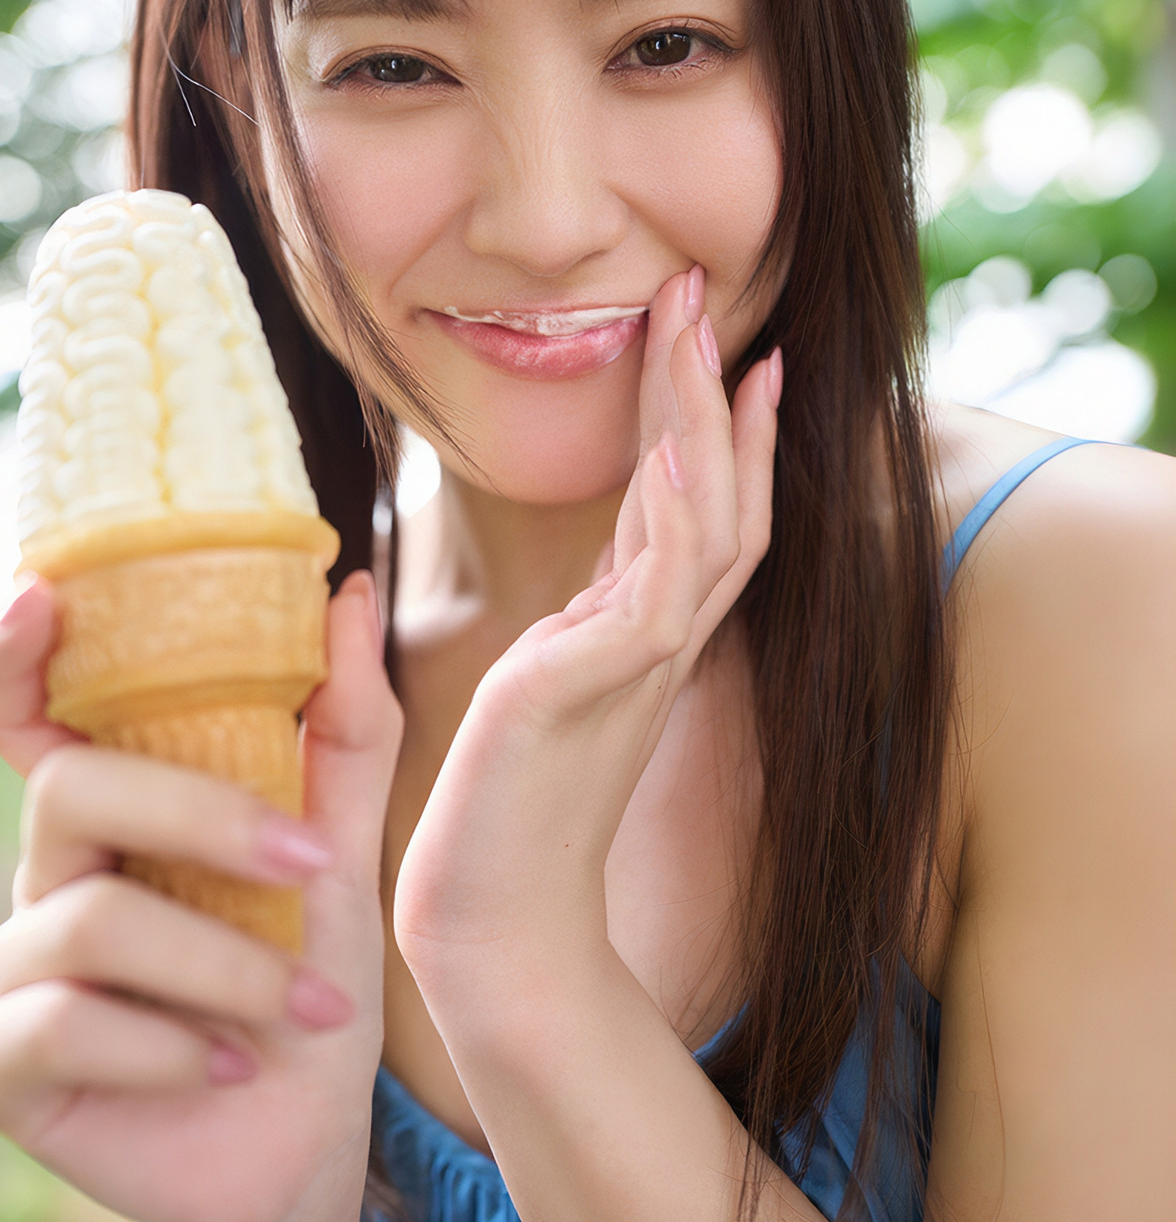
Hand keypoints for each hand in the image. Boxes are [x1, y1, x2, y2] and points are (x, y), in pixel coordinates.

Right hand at [0, 570, 401, 1221]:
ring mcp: (13, 968)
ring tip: (308, 1010)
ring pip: (90, 916)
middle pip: (72, 788)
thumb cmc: (308, 987)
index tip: (44, 592)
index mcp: (118, 814)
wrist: (304, 1146)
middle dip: (202, 818)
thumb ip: (341, 733)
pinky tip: (228, 1066)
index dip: (15, 653)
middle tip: (310, 862)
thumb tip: (348, 595)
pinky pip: (61, 1022)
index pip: (35, 715)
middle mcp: (49, 875)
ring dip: (224, 964)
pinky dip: (168, 1042)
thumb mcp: (338, 858)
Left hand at [393, 267, 779, 978]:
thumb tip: (596, 576)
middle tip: (705, 292)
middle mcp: (656, 646)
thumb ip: (579, 630)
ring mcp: (635, 667)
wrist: (492, 929)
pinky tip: (680, 448)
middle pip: (720, 499)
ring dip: (704, 423)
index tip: (728, 348)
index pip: (700, 515)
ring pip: (705, 525)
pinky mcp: (593, 690)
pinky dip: (682, 512)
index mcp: (639, 640)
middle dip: (715, 392)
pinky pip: (664, 588)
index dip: (721, 430)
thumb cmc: (506, 821)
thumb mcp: (545, 694)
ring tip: (696, 330)